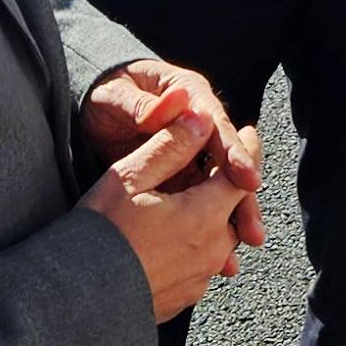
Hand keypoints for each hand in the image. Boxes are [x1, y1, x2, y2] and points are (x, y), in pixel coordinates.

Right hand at [78, 124, 255, 322]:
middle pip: (232, 208)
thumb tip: (200, 119)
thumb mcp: (131, 178)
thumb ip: (170, 146)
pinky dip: (194, 246)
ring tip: (187, 202)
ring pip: (219, 239)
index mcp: (206, 215)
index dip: (247, 149)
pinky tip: (170, 239)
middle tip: (211, 165)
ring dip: (209, 217)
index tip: (248, 132)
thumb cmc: (101, 236)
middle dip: (226, 184)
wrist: (78, 300)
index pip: (242, 174)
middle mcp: (213, 250)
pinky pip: (200, 265)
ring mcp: (200, 278)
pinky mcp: (184, 297)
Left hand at [81, 58, 267, 246]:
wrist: (94, 108)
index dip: (233, 153)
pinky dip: (214, 222)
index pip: (217, 127)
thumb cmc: (106, 97)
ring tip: (247, 241)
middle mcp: (201, 124)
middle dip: (243, 195)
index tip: (245, 178)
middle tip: (252, 227)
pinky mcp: (185, 174)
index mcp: (191, 97)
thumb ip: (143, 104)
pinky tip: (222, 249)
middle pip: (228, 161)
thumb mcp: (116, 96)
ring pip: (220, 184)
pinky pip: (203, 199)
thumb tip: (178, 103)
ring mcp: (195, 152)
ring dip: (234, 213)